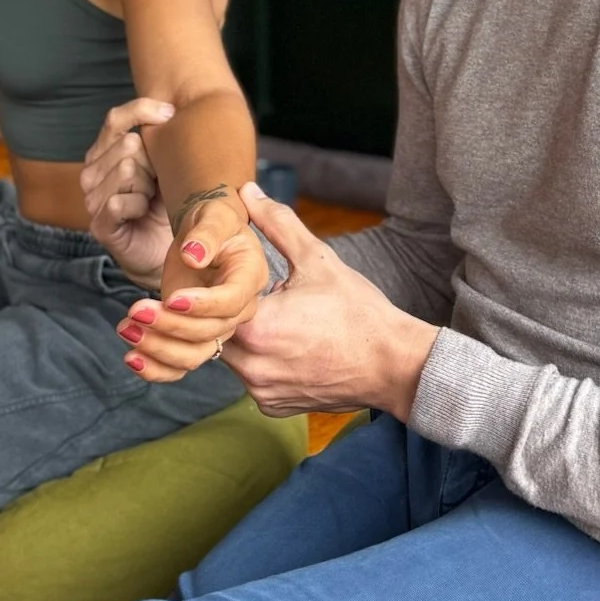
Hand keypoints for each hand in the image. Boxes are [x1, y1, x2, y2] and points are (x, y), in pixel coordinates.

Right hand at [80, 98, 175, 286]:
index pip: (115, 118)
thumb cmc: (166, 201)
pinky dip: (138, 207)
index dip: (143, 111)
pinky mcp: (99, 224)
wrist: (165, 248)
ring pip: (126, 171)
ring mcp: (91, 198)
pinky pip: (119, 202)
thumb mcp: (165, 163)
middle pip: (129, 146)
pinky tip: (142, 214)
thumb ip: (160, 137)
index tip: (171, 115)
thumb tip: (170, 110)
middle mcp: (91, 172)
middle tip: (157, 183)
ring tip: (149, 200)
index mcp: (104, 152)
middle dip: (153, 163)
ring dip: (148, 187)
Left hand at [116, 185, 272, 381]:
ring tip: (125, 329)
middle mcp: (237, 309)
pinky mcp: (194, 337)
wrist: (204, 236)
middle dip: (170, 325)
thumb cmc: (213, 221)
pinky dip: (157, 369)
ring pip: (194, 355)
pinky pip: (181, 365)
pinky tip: (131, 359)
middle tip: (135, 310)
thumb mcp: (214, 216)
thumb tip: (192, 256)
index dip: (203, 305)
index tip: (171, 299)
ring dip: (158, 349)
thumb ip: (206, 234)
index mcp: (249, 277)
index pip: (231, 301)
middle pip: (209, 332)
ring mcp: (216, 327)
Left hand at [219, 184, 437, 417]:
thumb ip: (277, 224)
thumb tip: (247, 192)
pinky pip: (251, 379)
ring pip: (230, 358)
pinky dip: (259, 361)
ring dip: (239, 337)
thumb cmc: (358, 311)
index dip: (208, 289)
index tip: (212, 278)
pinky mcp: (275, 407)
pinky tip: (283, 344)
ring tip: (267, 316)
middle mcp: (252, 367)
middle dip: (220, 313)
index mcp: (256, 328)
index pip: (206, 307)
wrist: (393, 365)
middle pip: (214, 334)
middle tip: (240, 295)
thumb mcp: (318, 260)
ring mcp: (263, 392)